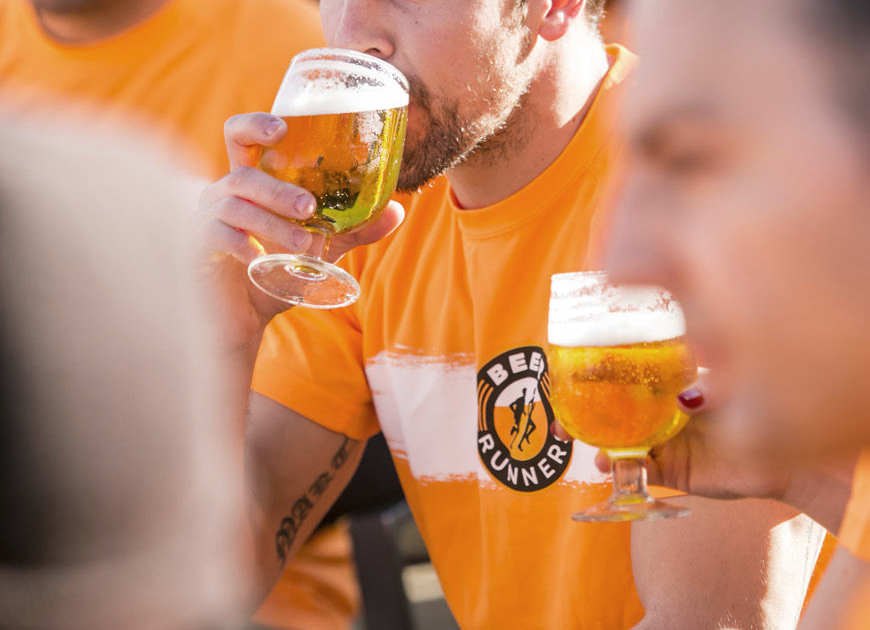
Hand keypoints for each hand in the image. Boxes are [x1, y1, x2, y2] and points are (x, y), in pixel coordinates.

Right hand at [192, 113, 404, 353]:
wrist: (246, 319)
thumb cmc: (277, 274)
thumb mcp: (322, 249)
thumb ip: (355, 229)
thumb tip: (397, 210)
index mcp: (250, 184)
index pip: (241, 137)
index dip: (256, 124)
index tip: (283, 128)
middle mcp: (222, 194)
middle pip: (244, 174)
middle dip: (278, 189)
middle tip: (310, 208)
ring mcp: (203, 219)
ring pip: (234, 205)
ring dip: (272, 224)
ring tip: (304, 246)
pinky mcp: (194, 247)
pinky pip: (212, 235)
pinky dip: (240, 245)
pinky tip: (259, 261)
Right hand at [552, 369, 791, 499]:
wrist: (784, 455)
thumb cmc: (756, 405)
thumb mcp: (721, 381)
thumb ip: (697, 380)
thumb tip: (677, 387)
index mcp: (665, 388)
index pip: (622, 380)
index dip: (592, 378)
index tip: (567, 375)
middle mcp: (657, 415)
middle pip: (610, 414)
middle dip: (579, 416)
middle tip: (557, 421)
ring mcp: (661, 443)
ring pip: (616, 442)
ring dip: (593, 442)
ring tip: (578, 441)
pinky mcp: (669, 471)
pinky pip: (636, 470)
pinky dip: (618, 467)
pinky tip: (606, 462)